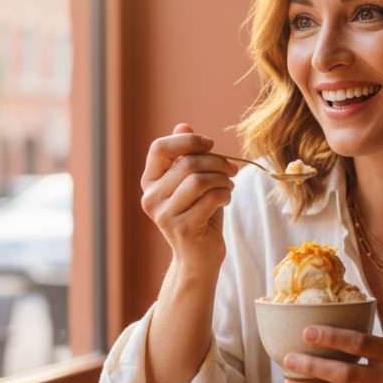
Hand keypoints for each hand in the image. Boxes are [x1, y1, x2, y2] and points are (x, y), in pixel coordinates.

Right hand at [140, 123, 237, 270]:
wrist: (200, 257)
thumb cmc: (199, 215)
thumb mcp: (192, 183)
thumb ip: (186, 156)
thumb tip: (182, 125)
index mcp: (150, 182)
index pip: (159, 148)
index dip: (187, 140)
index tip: (211, 144)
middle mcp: (151, 197)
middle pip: (186, 163)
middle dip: (216, 162)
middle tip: (232, 170)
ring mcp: (164, 215)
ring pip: (199, 180)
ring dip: (222, 179)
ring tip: (229, 186)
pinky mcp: (182, 228)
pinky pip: (210, 199)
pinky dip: (225, 194)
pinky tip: (227, 199)